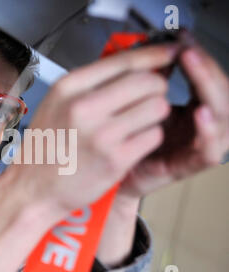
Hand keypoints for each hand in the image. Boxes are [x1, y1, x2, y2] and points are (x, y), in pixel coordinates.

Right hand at [12, 43, 178, 215]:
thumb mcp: (57, 103)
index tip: (169, 53)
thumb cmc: (46, 146)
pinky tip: (134, 142)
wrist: (33, 187)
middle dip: (156, 88)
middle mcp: (84, 107)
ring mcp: (101, 135)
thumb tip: (134, 65)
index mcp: (69, 87)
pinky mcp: (115, 160)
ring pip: (157, 107)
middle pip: (148, 81)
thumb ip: (91, 83)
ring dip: (155, 114)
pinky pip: (154, 135)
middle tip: (148, 98)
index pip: (124, 60)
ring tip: (139, 122)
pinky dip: (150, 137)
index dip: (154, 54)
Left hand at [118, 45, 228, 198]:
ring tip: (195, 68)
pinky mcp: (189, 166)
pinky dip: (209, 132)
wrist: (111, 174)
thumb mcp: (138, 107)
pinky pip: (210, 152)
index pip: (207, 79)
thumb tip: (155, 53)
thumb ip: (149, 86)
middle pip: (221, 94)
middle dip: (206, 69)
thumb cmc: (124, 142)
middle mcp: (200, 127)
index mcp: (191, 111)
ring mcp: (197, 146)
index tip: (183, 39)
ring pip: (224, 118)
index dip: (199, 58)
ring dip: (211, 90)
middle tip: (189, 52)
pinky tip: (200, 113)